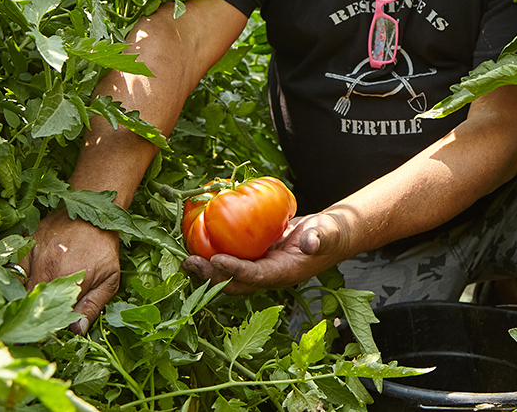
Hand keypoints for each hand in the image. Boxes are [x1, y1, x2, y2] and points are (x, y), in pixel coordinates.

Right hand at [21, 208, 119, 333]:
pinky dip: (12, 280)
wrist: (93, 212)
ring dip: (19, 300)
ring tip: (20, 312)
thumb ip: (92, 307)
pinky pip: (11, 269)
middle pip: (30, 302)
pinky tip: (16, 289)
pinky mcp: (24, 244)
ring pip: (18, 287)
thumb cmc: (103, 248)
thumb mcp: (109, 280)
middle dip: (30, 317)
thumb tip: (75, 332)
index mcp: (71, 278)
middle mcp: (49, 268)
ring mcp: (34, 255)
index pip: (52, 314)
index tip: (45, 336)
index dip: (47, 327)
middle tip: (29, 328)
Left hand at [182, 211, 350, 295]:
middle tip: (190, 262)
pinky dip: (213, 252)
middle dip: (211, 276)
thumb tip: (310, 243)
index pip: (256, 276)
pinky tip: (197, 239)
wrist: (328, 234)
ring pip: (227, 274)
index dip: (236, 271)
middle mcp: (267, 275)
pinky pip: (230, 257)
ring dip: (206, 269)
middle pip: (234, 283)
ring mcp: (259, 266)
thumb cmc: (330, 233)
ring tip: (185, 258)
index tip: (217, 260)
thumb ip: (320, 238)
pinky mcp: (254, 255)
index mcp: (284, 274)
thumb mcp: (328, 233)